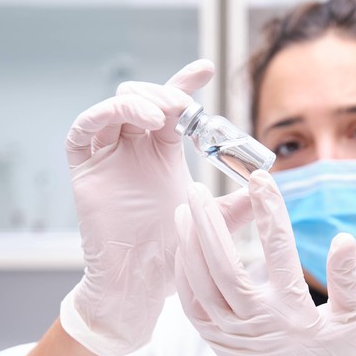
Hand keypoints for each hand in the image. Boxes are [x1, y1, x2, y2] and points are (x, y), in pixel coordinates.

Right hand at [60, 60, 214, 355]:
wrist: (142, 286)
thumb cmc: (174, 259)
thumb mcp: (213, 223)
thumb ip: (239, 204)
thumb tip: (271, 185)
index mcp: (161, 155)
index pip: (171, 107)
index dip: (185, 84)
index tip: (206, 69)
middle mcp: (133, 150)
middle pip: (142, 98)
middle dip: (163, 93)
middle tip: (186, 105)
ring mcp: (107, 158)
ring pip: (115, 107)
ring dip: (141, 100)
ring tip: (166, 113)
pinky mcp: (85, 169)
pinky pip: (84, 129)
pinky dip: (108, 115)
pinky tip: (140, 121)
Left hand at [173, 170, 355, 355]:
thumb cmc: (337, 351)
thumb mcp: (354, 316)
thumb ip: (347, 277)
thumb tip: (343, 238)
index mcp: (293, 312)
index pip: (278, 250)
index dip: (268, 211)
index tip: (259, 179)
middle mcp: (258, 324)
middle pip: (224, 266)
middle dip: (208, 224)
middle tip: (197, 189)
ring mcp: (233, 337)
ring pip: (202, 285)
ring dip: (190, 245)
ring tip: (184, 209)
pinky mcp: (218, 344)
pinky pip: (193, 306)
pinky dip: (185, 275)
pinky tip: (183, 248)